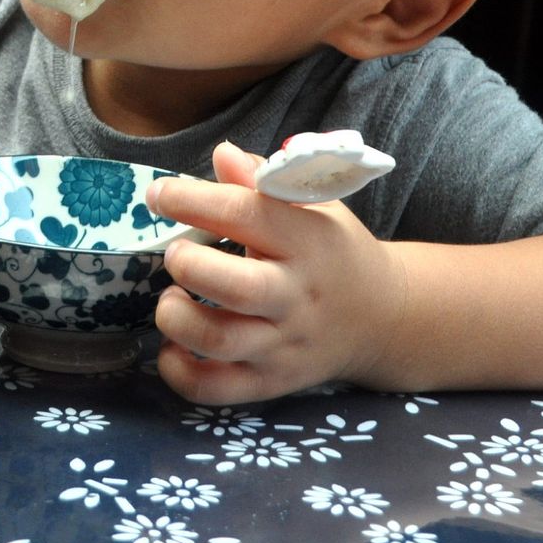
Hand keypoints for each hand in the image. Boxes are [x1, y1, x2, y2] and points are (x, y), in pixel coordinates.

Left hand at [149, 140, 408, 403]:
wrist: (384, 318)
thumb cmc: (333, 250)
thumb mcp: (314, 206)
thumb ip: (264, 181)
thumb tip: (221, 153)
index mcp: (308, 242)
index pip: (247, 215)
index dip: (192, 200)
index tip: (158, 195)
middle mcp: (297, 297)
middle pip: (238, 287)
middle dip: (190, 265)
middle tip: (174, 252)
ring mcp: (284, 346)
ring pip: (221, 341)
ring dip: (177, 319)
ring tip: (171, 299)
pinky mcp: (271, 383)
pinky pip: (216, 389)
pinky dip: (179, 371)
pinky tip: (171, 345)